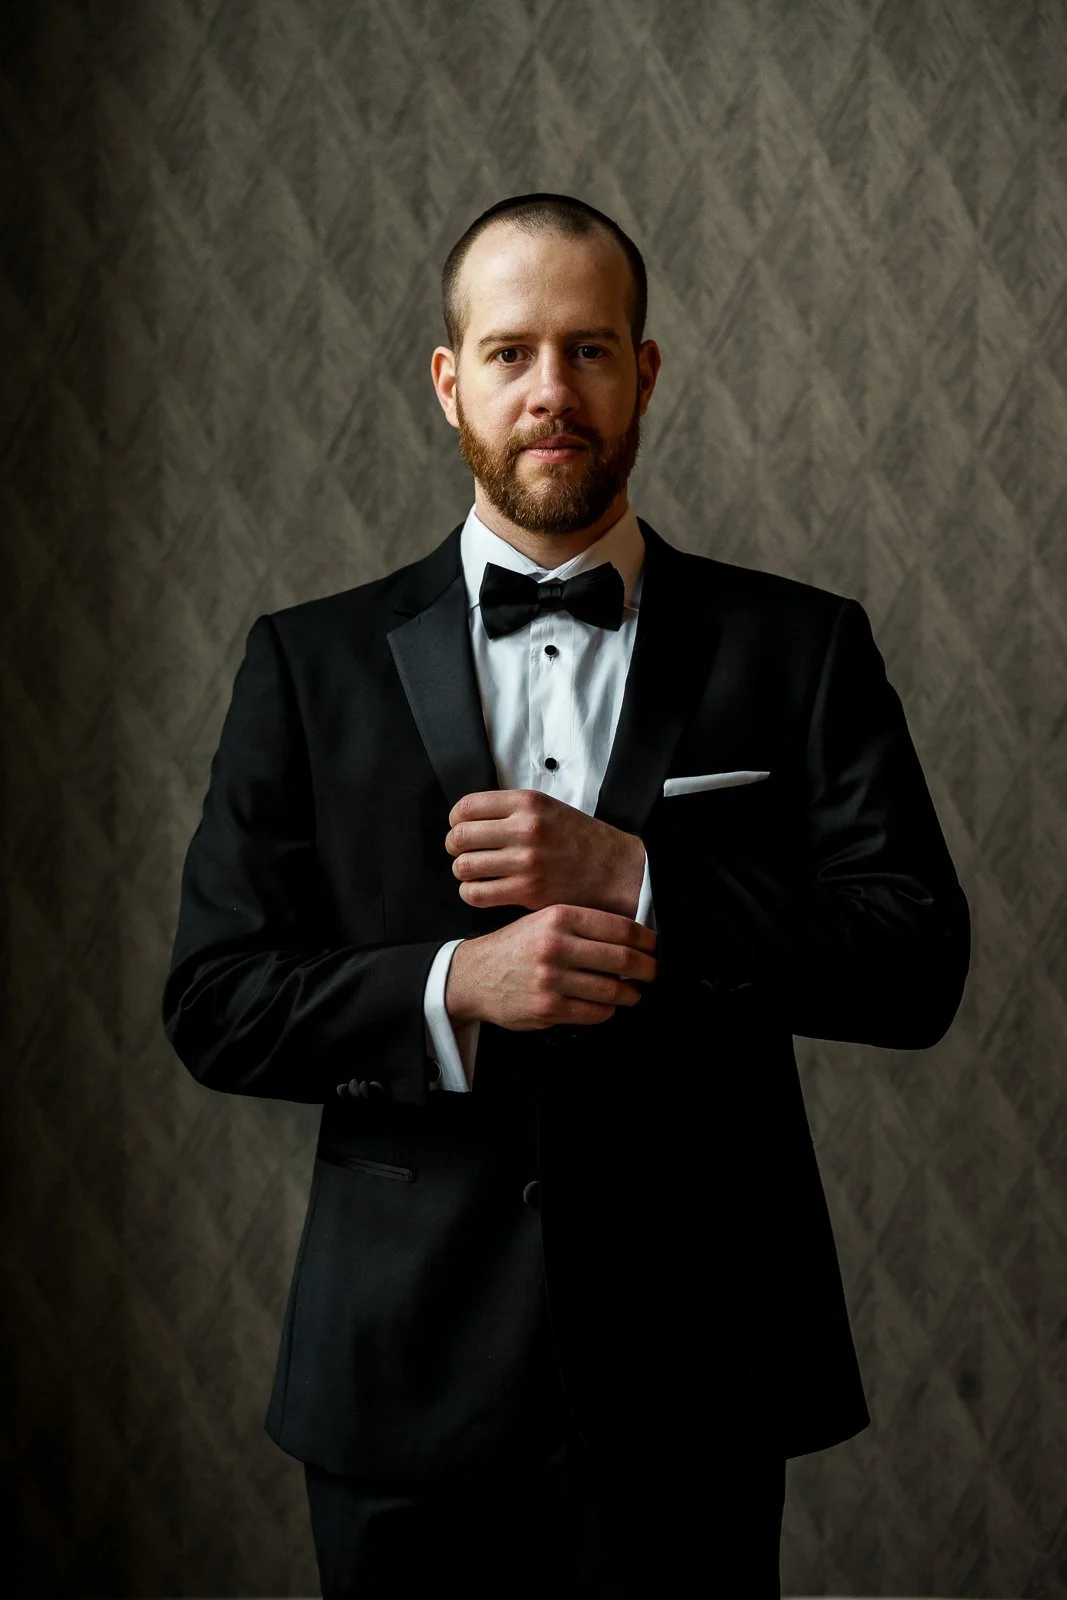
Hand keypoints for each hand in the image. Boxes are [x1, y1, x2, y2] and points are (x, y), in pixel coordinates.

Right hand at [444, 903, 657, 1031]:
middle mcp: (555, 945)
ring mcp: (551, 979)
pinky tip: (607, 1005)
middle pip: (623, 958)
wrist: (474, 975)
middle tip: (654, 971)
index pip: (620, 927)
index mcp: (559, 917)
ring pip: (613, 989)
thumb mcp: (543, 920)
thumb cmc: (516, 946)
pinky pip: (595, 1012)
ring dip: (631, 993)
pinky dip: (608, 1010)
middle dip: (648, 968)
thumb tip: (633, 937)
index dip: (646, 939)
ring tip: (633, 991)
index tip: (655, 946)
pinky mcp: (548, 1008)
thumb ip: (582, 924)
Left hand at [445, 788, 646, 917]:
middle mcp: (525, 829)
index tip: (461, 827)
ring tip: (474, 872)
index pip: (467, 806)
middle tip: (461, 852)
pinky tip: (482, 890)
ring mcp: (526, 861)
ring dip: (463, 871)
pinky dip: (471, 893)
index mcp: (528, 803)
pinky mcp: (527, 891)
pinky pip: (477, 893)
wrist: (615, 869)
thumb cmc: (579, 839)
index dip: (456, 819)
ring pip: (464, 867)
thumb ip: (511, 810)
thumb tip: (468, 819)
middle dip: (454, 847)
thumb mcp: (547, 808)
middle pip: (460, 837)